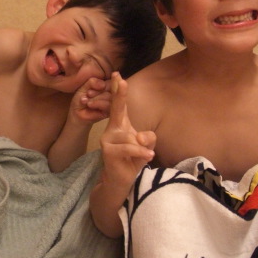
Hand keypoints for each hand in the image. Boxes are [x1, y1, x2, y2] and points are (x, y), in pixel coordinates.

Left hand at [70, 77, 111, 124]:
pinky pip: (108, 105)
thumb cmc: (82, 98)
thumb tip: (102, 84)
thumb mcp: (84, 87)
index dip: (101, 83)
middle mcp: (113, 94)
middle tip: (88, 94)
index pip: (112, 80)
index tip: (90, 88)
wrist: (77, 113)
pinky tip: (89, 104)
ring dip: (96, 97)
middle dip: (98, 91)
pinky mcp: (110, 112)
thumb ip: (92, 82)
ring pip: (110, 96)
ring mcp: (113, 103)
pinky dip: (98, 103)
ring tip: (86, 100)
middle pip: (112, 88)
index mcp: (109, 85)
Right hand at [100, 72, 155, 188]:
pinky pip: (130, 148)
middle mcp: (111, 129)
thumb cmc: (132, 160)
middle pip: (116, 110)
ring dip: (142, 148)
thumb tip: (140, 137)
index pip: (119, 105)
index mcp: (120, 125)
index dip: (118, 91)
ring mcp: (108, 140)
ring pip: (132, 136)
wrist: (120, 181)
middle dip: (119, 94)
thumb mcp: (144, 146)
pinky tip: (149, 156)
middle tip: (121, 80)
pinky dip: (141, 152)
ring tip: (147, 155)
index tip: (118, 75)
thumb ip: (147, 138)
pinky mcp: (108, 152)